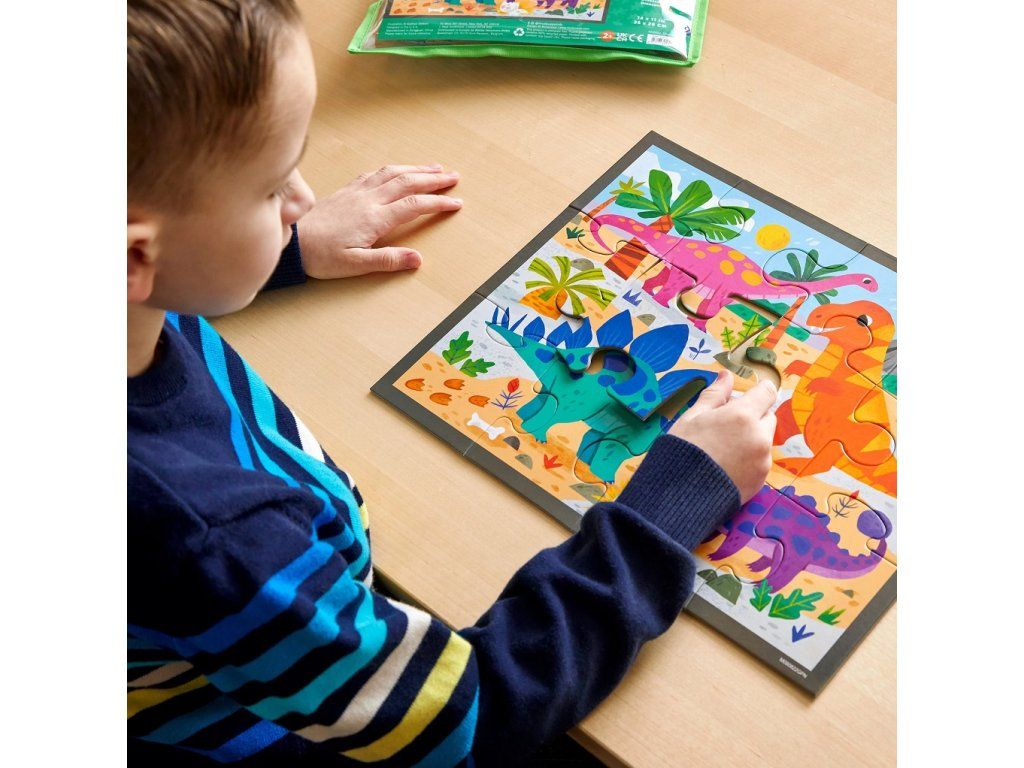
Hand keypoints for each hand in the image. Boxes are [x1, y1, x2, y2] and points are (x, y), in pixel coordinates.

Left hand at [297, 164, 462, 278]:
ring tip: (434, 167)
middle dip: (433, 179)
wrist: (292, 241)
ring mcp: (357, 192)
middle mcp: (368, 199)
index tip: (455, 203)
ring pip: (393, 173)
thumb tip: (417, 259)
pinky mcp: (347, 191)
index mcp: (374, 218)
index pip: (414, 206)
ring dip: (416, 169)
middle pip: (408, 182)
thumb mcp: (354, 265)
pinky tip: (398, 170)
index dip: (438, 203)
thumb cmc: (320, 255)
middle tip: (454, 177)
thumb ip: (387, 260)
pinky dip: (393, 169)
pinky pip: (375, 173)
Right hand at [669, 371, 777, 502]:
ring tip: (724, 448)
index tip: (745, 396)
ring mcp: (762, 460)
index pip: (767, 392)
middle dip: (753, 415)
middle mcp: (759, 437)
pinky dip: (749, 458)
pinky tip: (727, 464)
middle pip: (768, 416)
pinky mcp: (761, 480)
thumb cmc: (682, 450)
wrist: (680, 495)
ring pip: (764, 440)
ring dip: (752, 438)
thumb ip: (714, 395)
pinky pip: (760, 460)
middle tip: (726, 424)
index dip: (757, 391)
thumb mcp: (693, 417)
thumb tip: (726, 375)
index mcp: (742, 416)